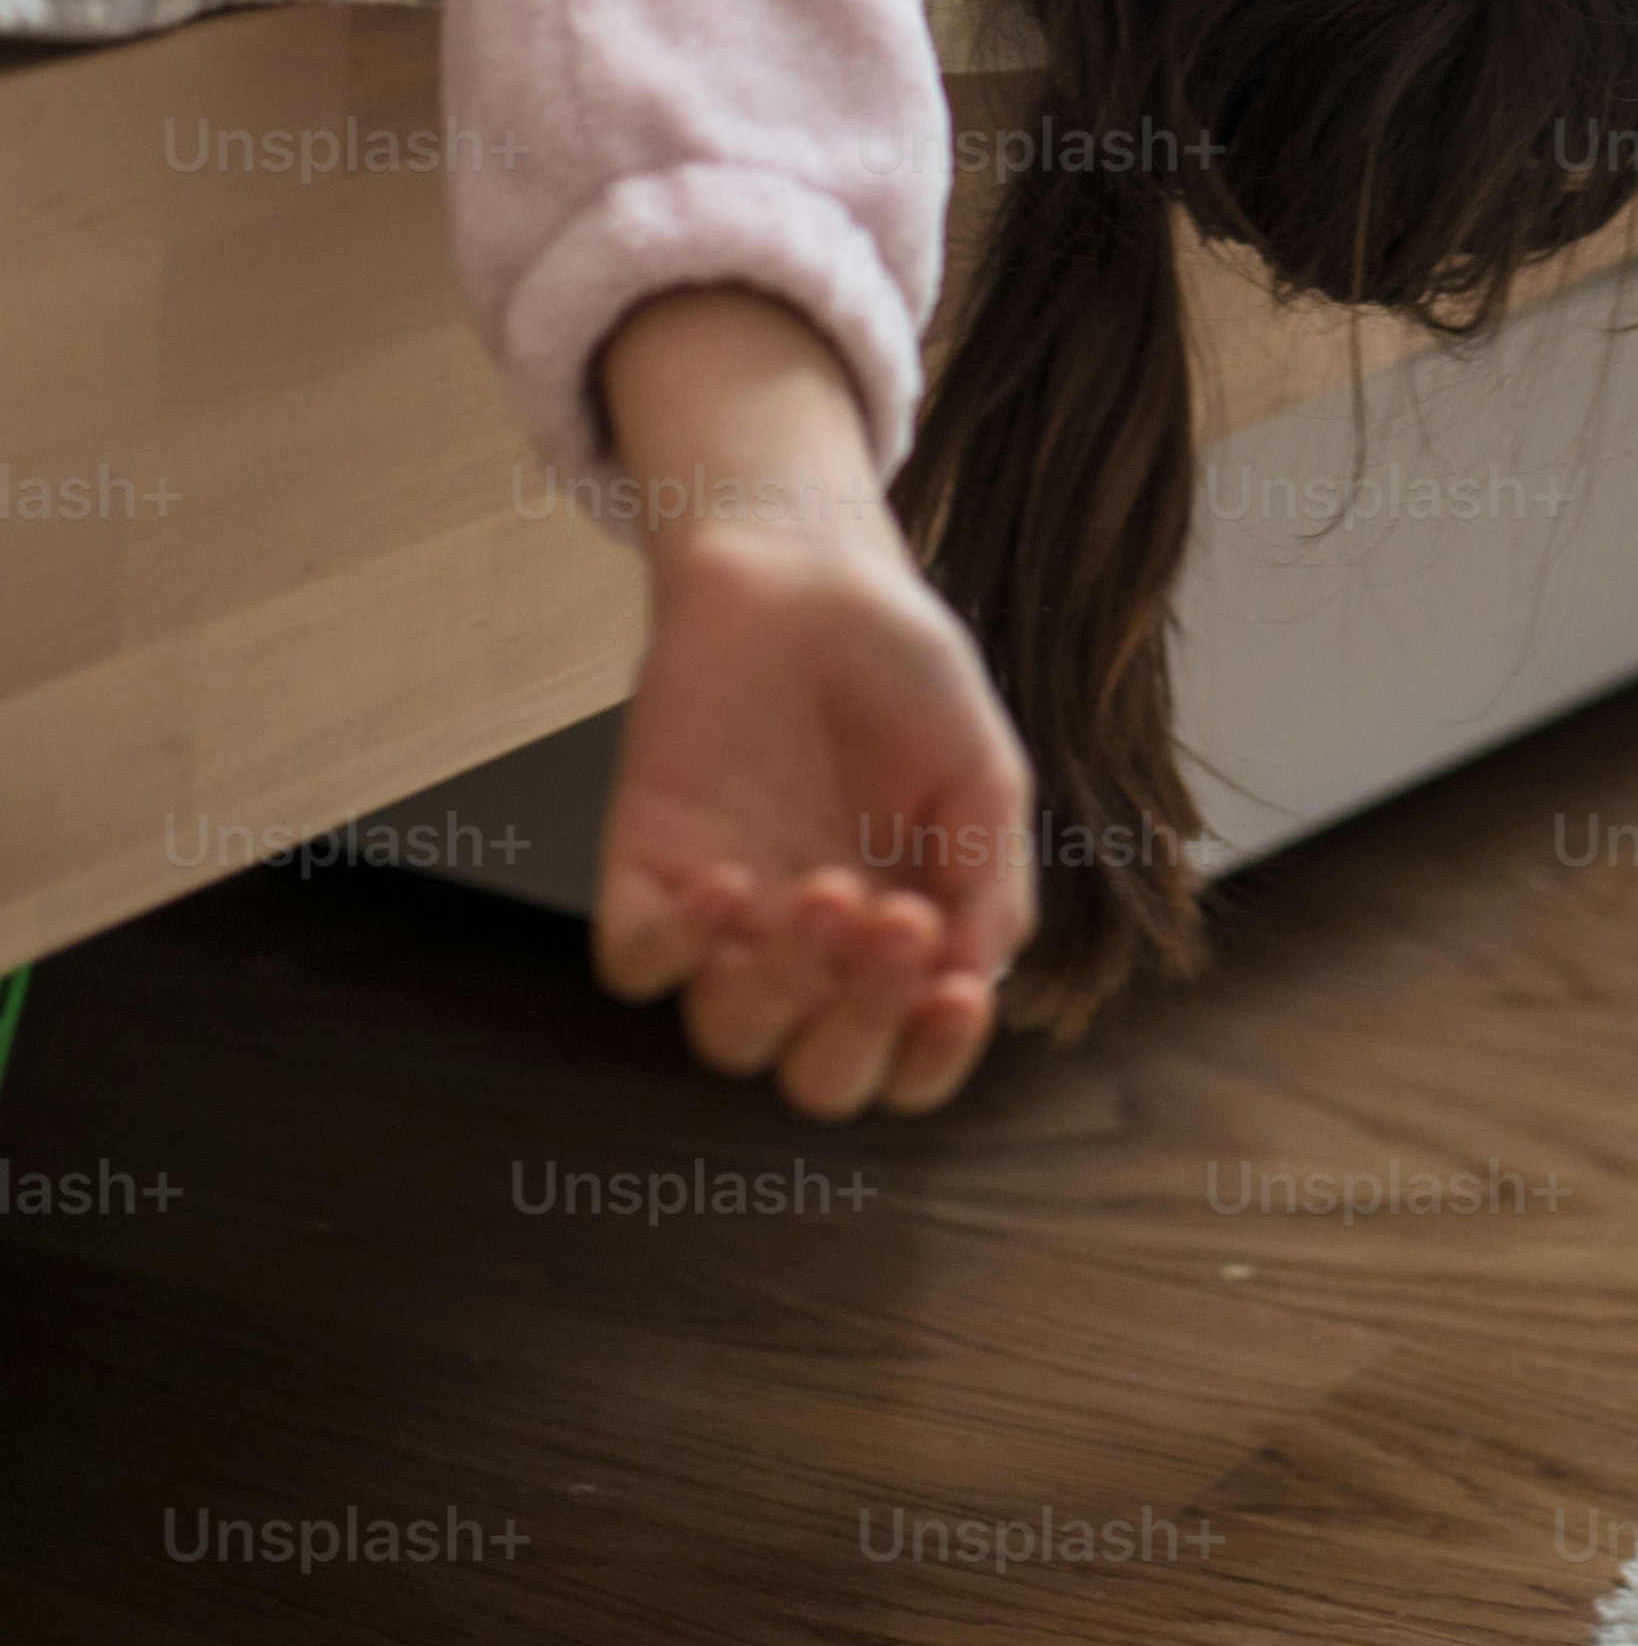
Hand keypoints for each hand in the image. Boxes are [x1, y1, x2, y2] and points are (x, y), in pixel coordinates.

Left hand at [588, 290, 1032, 1118]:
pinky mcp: (646, 871)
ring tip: (821, 888)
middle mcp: (811, 954)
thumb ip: (990, 881)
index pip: (908, 1064)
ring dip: (779, 986)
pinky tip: (727, 878)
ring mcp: (728, 919)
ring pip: (729, 1035)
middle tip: (892, 918)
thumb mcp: (982, 771)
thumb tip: (977, 985)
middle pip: (819, 1074)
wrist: (806, 571)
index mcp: (900, 944)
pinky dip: (678, 948)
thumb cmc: (903, 671)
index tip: (957, 994)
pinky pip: (638, 962)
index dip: (931, 1059)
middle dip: (859, 1022)